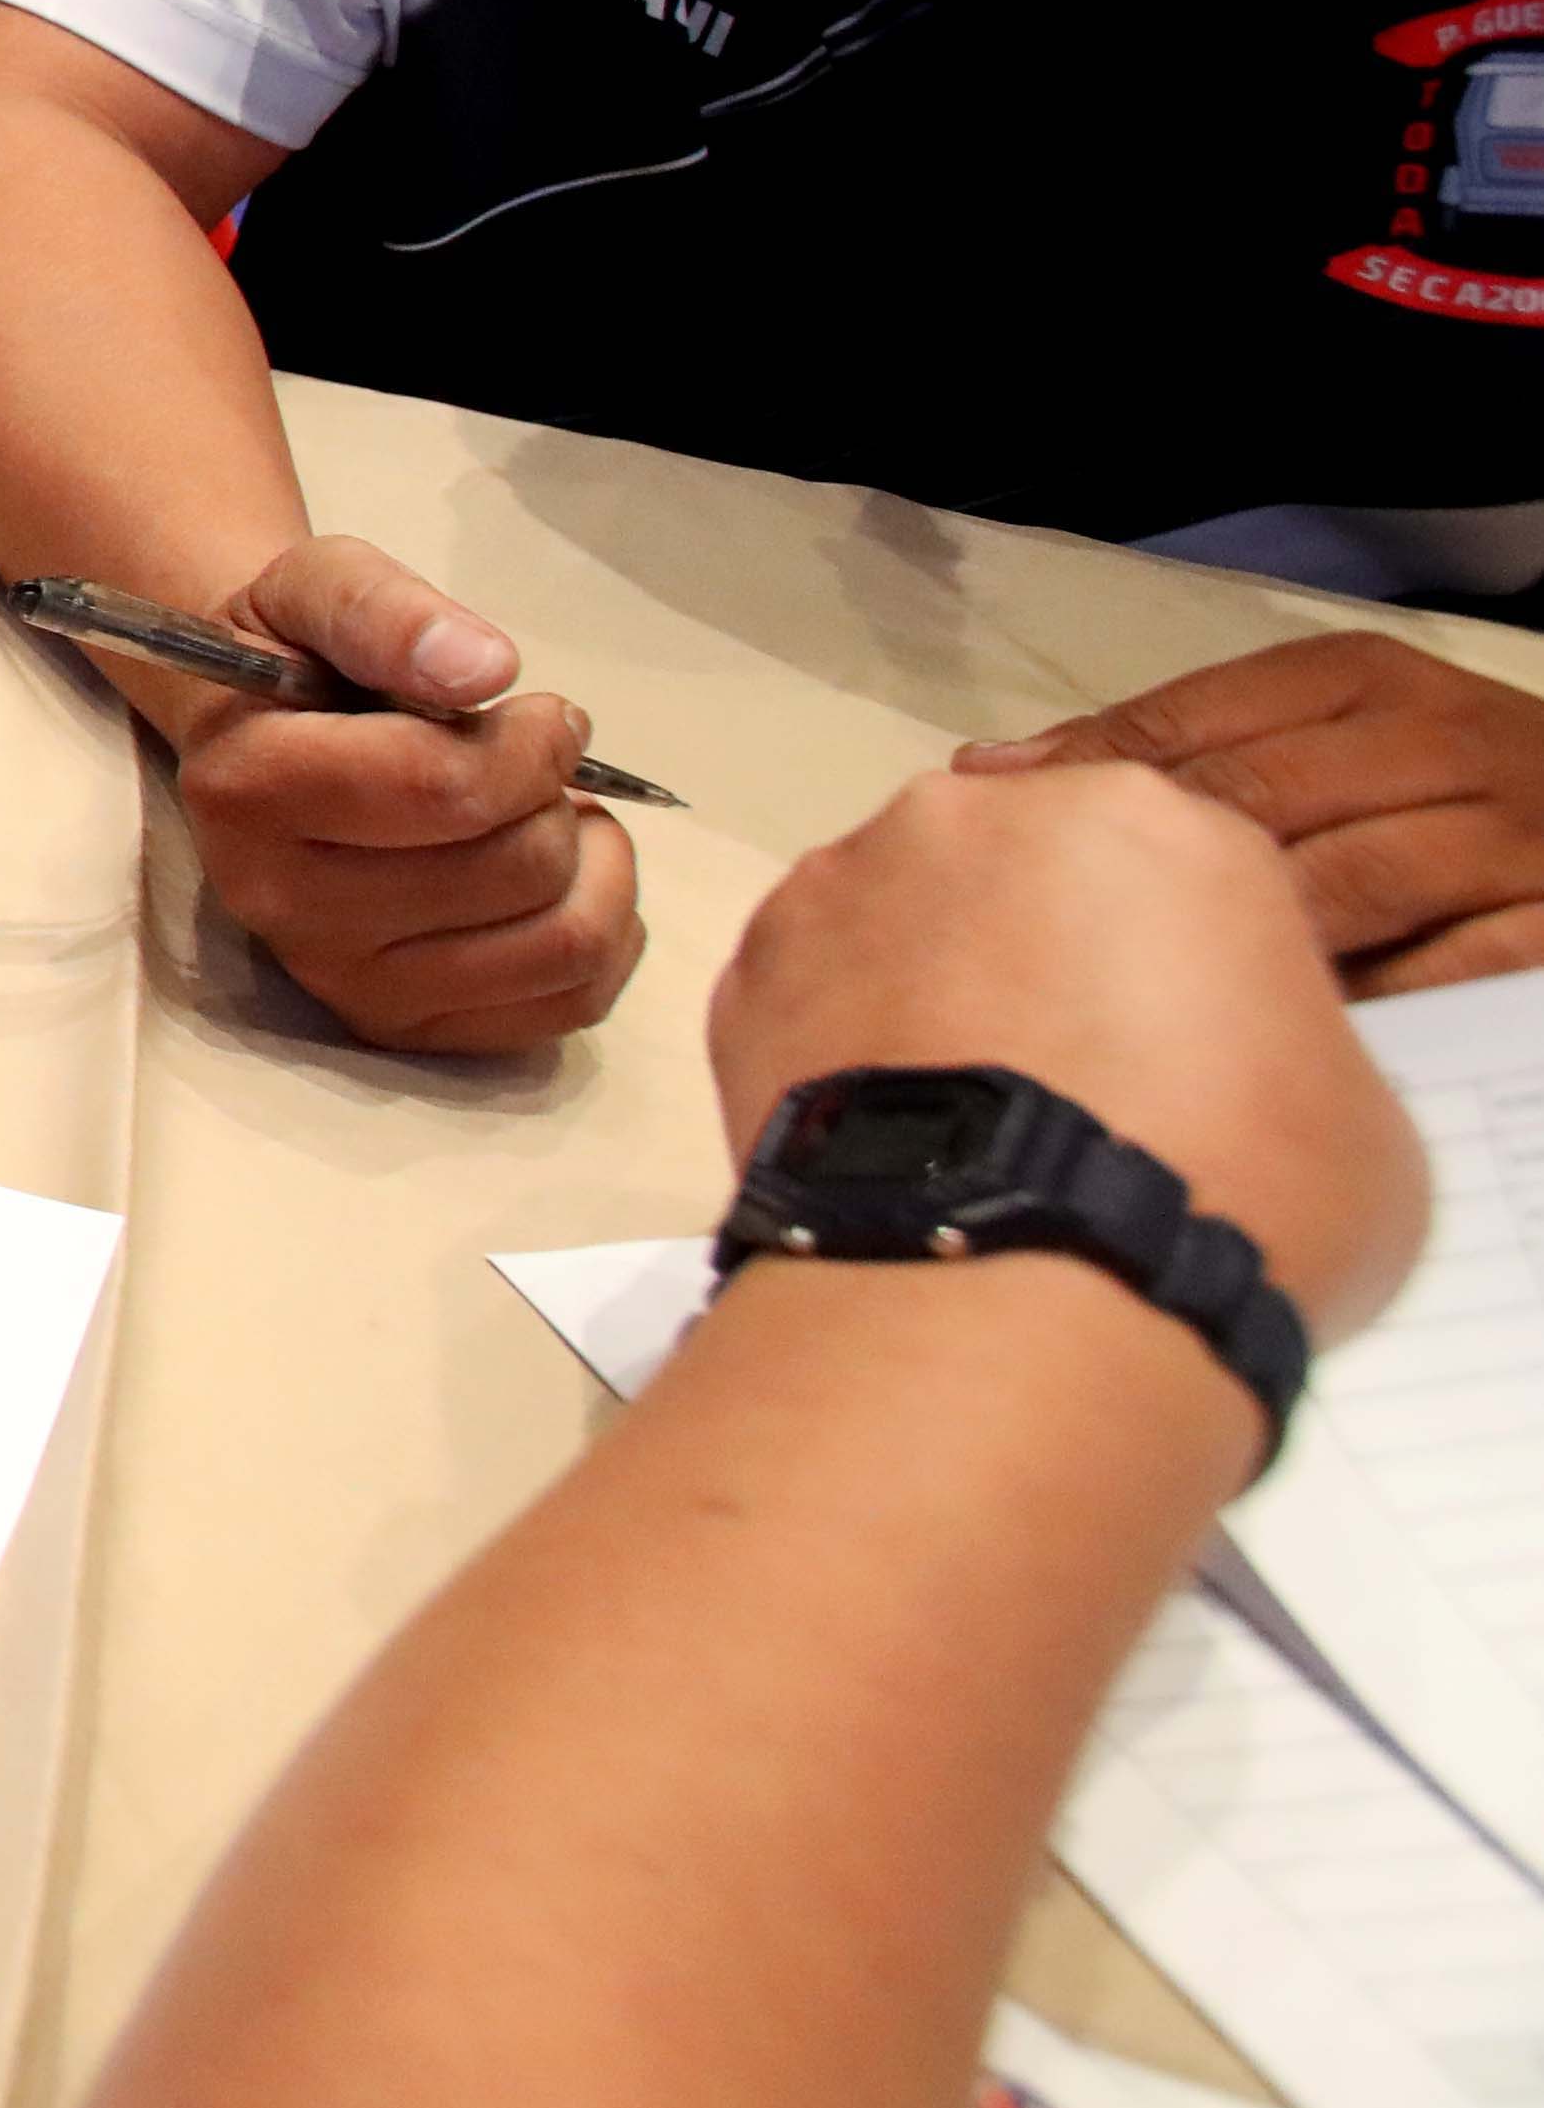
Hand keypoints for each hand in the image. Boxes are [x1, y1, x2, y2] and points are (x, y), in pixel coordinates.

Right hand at [155, 533, 646, 1053]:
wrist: (253, 733)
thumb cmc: (296, 655)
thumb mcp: (319, 586)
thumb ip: (387, 611)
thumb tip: (484, 669)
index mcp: (249, 794)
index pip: (445, 789)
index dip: (531, 740)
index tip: (535, 712)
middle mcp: (284, 908)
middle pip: (516, 866)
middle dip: (554, 794)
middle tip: (531, 760)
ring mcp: (345, 983)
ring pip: (561, 943)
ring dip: (593, 860)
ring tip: (553, 813)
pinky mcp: (403, 1029)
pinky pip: (572, 1002)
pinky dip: (606, 930)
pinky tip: (562, 878)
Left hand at [717, 763, 1429, 1343]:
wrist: (1027, 1291)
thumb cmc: (1228, 1203)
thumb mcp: (1356, 1120)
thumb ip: (1280, 1043)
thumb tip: (1231, 1071)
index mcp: (1159, 821)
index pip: (1175, 872)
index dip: (1178, 966)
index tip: (1176, 1046)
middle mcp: (989, 817)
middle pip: (1023, 876)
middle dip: (1039, 957)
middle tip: (1064, 1083)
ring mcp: (851, 881)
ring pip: (903, 922)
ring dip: (929, 994)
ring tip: (966, 1123)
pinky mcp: (750, 967)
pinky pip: (810, 993)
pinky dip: (840, 1050)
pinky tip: (889, 1141)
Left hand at [966, 632, 1543, 993]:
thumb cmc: (1424, 803)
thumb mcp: (1326, 747)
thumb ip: (1190, 756)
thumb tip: (992, 770)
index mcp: (1364, 681)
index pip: (1190, 723)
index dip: (1079, 783)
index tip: (988, 834)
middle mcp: (1445, 741)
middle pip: (1255, 801)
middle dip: (1145, 875)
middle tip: (1054, 949)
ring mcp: (1515, 839)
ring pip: (1340, 890)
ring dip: (1238, 952)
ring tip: (1151, 1009)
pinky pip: (1430, 981)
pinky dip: (1346, 1014)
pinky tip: (1278, 1052)